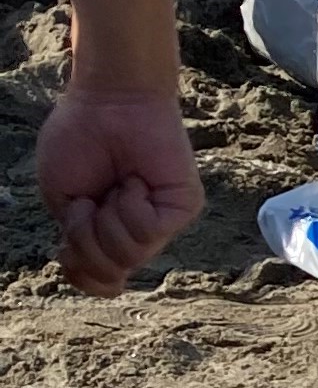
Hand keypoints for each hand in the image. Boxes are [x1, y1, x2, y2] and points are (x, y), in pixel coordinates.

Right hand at [34, 86, 201, 295]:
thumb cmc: (79, 142)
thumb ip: (82, 244)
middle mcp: (136, 231)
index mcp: (105, 232)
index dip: (81, 274)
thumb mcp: (65, 203)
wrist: (104, 103)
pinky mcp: (183, 207)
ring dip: (107, 221)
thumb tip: (112, 284)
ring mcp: (161, 220)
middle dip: (87, 241)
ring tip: (116, 186)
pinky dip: (130, 208)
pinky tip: (134, 183)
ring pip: (129, 256)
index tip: (67, 249)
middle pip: (110, 272)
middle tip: (91, 201)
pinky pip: (149, 232)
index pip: (100, 280)